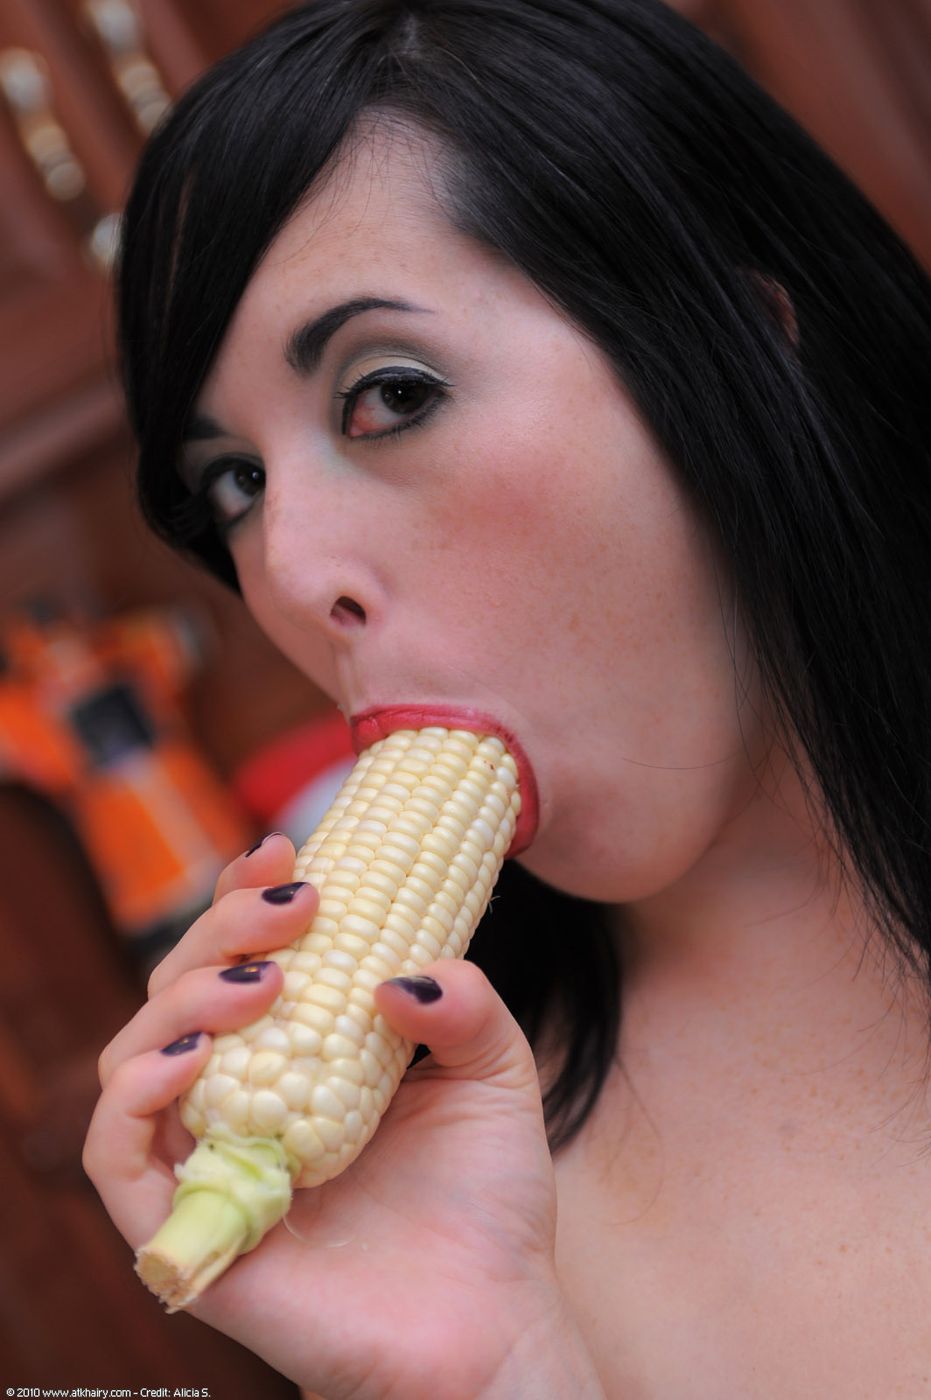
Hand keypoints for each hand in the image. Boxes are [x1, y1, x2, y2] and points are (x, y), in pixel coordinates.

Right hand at [83, 836, 598, 1398]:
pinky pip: (116, 1156)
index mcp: (300, 1060)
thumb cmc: (489, 1206)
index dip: (242, 900)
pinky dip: (132, 1095)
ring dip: (180, 1000)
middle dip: (221, 932)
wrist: (494, 1324)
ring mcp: (210, 1162)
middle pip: (180, 995)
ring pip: (133, 1059)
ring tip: (263, 984)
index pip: (240, 964)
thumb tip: (403, 971)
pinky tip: (191, 1057)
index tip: (284, 851)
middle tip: (296, 906)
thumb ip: (466, 1006)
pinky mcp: (190, 1229)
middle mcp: (244, 1103)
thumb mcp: (495, 1075)